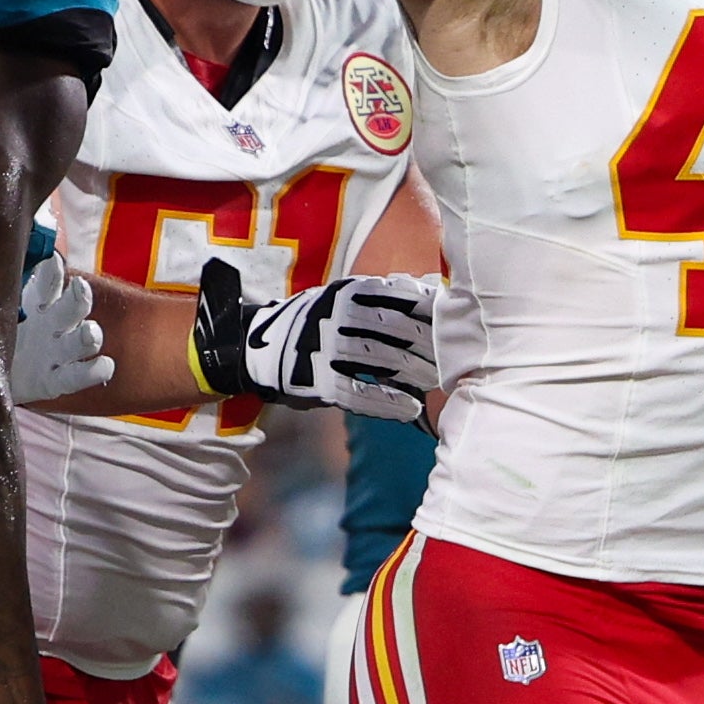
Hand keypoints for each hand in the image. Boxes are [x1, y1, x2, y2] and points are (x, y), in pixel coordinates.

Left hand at [8, 253, 111, 405]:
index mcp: (35, 303)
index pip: (49, 282)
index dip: (52, 272)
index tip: (51, 262)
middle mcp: (52, 325)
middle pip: (74, 306)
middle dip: (79, 297)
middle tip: (79, 287)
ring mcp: (57, 353)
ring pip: (83, 340)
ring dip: (89, 335)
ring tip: (89, 333)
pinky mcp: (56, 382)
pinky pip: (79, 376)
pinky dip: (96, 370)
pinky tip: (102, 365)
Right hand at [192, 259, 438, 420]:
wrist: (254, 350)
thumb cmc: (308, 327)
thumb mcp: (337, 302)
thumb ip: (375, 299)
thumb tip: (424, 293)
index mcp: (344, 295)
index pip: (396, 299)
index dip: (426, 312)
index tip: (450, 323)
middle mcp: (335, 318)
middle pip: (394, 330)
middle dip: (425, 345)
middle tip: (449, 359)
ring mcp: (325, 350)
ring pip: (381, 360)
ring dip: (413, 373)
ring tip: (433, 383)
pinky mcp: (318, 382)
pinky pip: (360, 394)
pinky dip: (388, 403)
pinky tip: (409, 410)